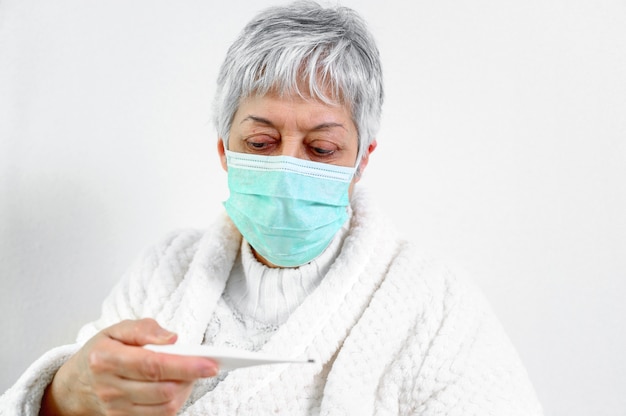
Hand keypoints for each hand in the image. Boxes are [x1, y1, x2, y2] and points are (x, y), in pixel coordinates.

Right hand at [40, 318, 217, 415]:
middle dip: (190, 378)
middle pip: (163, 390)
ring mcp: (116, 409)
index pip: (153, 365)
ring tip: (189, 374)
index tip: (211, 364)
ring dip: (185, 391)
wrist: (75, 385)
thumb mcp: (117, 330)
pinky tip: (177, 387)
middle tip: (203, 364)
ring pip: (164, 407)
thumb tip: (173, 338)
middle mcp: (110, 388)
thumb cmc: (102, 351)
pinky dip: (174, 402)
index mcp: (106, 359)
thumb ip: (144, 329)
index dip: (185, 366)